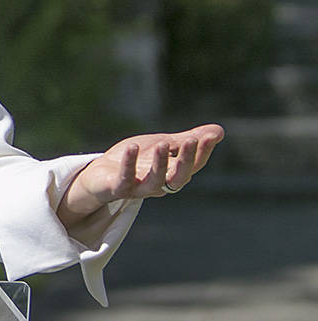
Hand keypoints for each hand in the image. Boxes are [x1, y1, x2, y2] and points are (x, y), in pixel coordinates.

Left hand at [57, 123, 223, 227]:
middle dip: (186, 160)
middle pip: (179, 177)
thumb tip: (219, 131)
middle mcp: (159, 185)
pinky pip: (124, 180)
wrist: (100, 174)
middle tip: (191, 140)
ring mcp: (139, 189)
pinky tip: (132, 147)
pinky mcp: (117, 189)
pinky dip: (128, 165)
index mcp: (172, 174)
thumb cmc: (136, 161)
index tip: (208, 137)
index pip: (193, 165)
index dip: (202, 152)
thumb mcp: (163, 145)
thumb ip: (187, 140)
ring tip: (163, 143)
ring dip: (160, 164)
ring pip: (155, 182)